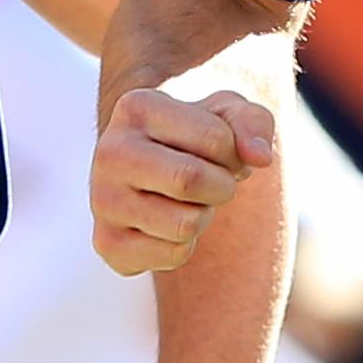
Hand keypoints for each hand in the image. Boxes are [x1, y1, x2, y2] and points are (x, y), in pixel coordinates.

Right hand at [90, 86, 275, 275]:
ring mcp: (103, 199)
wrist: (156, 170)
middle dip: (221, 186)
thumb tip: (259, 157)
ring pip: (185, 224)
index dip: (235, 153)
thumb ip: (253, 123)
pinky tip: (168, 222)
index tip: (222, 152)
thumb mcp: (229, 116)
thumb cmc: (198, 137)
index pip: (216, 139)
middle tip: (213, 180)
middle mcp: (110, 151)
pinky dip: (186, 244)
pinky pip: (173, 255)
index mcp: (136, 107)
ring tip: (187, 199)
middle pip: (191, 180)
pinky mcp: (108, 243)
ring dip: (203, 216)